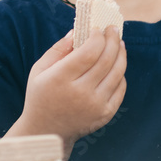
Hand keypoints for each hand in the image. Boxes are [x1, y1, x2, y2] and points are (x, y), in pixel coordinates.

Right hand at [7, 26, 126, 155]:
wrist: (46, 131)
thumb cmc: (41, 96)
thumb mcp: (39, 71)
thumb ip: (58, 49)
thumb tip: (78, 31)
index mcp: (60, 80)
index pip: (88, 52)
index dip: (97, 37)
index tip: (98, 29)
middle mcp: (80, 93)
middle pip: (106, 60)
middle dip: (113, 40)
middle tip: (113, 30)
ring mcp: (95, 106)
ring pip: (117, 73)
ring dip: (121, 54)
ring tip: (119, 44)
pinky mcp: (105, 114)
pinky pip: (120, 88)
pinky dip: (120, 74)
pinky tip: (116, 65)